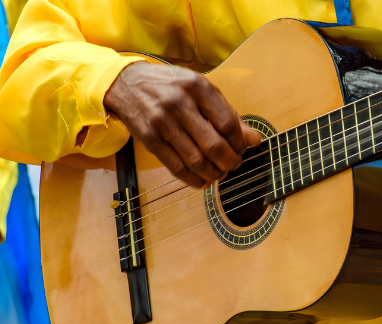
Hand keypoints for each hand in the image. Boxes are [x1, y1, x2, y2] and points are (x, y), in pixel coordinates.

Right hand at [104, 61, 261, 187]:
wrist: (126, 83)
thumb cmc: (171, 86)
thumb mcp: (201, 90)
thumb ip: (228, 114)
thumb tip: (255, 140)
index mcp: (198, 87)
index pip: (228, 123)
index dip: (240, 143)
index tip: (243, 149)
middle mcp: (180, 104)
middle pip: (214, 146)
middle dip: (230, 162)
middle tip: (234, 165)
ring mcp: (163, 122)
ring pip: (196, 160)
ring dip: (214, 173)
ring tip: (220, 174)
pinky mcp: (149, 139)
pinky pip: (176, 167)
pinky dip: (193, 179)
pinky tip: (203, 181)